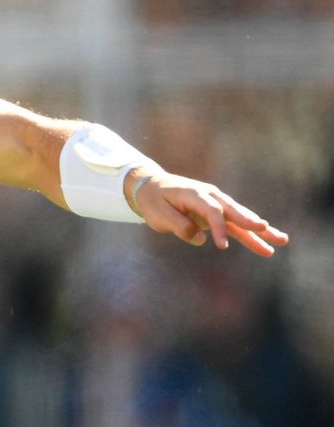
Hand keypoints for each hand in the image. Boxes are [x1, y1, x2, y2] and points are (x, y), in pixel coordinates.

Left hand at [130, 170, 289, 256]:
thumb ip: (178, 225)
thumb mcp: (158, 214)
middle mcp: (210, 196)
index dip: (218, 229)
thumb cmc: (154, 201)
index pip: (212, 211)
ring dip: (260, 230)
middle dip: (250, 221)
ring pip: (241, 218)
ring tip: (283, 240)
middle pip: (233, 210)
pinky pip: (238, 226)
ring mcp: (217, 204)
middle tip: (265, 229)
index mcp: (194, 194)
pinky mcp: (218, 213)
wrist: (152, 187)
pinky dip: (252, 235)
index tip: (221, 247)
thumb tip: (199, 238)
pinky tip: (269, 245)